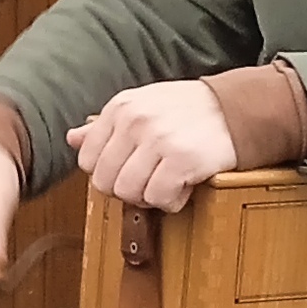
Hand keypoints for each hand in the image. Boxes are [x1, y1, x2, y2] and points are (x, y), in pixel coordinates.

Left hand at [74, 80, 236, 211]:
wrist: (234, 108)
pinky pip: (159, 199)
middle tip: (150, 180)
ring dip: (150, 197)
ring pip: (130, 194)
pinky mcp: (182, 159)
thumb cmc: (185, 110)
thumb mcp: (141, 106)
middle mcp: (135, 121)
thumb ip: (104, 126)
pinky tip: (184, 185)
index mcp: (120, 107)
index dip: (107, 174)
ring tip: (167, 181)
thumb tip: (72, 139)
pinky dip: (172, 200)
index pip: (87, 160)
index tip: (129, 170)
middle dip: (127, 189)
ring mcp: (158, 140)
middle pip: (106, 182)